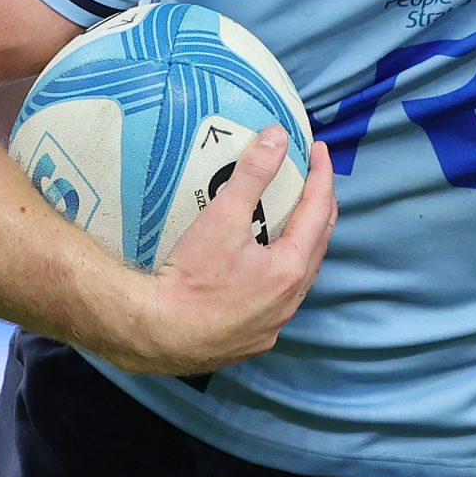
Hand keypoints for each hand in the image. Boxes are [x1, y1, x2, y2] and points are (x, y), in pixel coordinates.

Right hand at [105, 127, 337, 375]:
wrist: (154, 334)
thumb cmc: (189, 277)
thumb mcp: (222, 218)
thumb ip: (253, 174)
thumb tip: (278, 136)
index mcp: (291, 269)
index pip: (319, 211)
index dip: (321, 177)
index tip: (319, 150)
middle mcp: (290, 300)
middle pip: (317, 245)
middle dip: (318, 208)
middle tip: (312, 180)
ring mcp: (273, 324)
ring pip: (299, 278)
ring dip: (300, 245)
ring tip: (292, 220)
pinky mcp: (252, 339)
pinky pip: (276, 302)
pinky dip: (277, 277)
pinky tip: (262, 270)